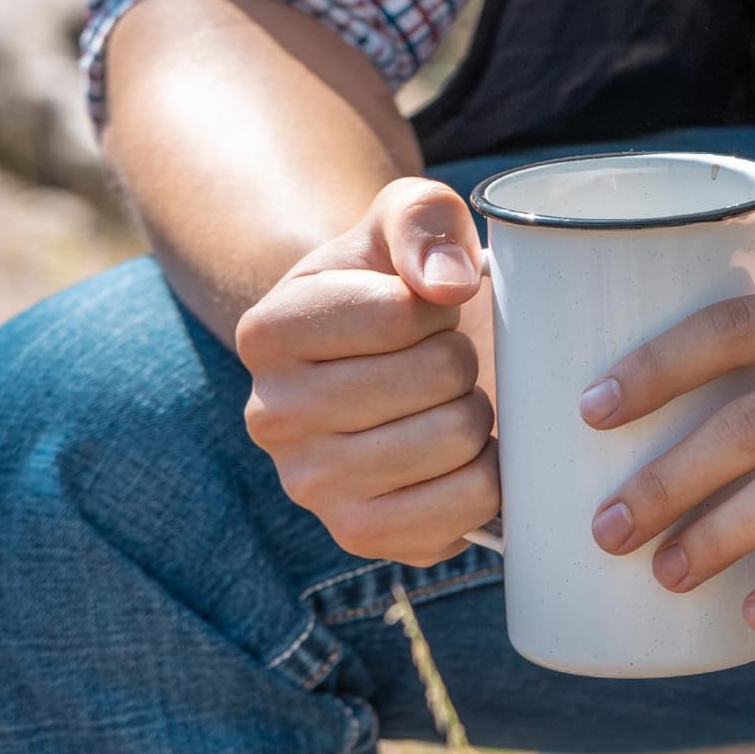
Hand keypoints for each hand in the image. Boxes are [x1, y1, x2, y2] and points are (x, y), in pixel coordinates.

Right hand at [236, 178, 498, 564]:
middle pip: (436, 378)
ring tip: (444, 403)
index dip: (439, 306)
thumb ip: (423, 216)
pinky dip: (487, 475)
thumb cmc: (394, 284)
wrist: (378, 365)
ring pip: (456, 439)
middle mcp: (270, 417)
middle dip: (459, 360)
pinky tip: (458, 455)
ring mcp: (312, 486)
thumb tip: (447, 283)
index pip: (401, 314)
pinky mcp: (362, 537)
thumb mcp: (404, 217)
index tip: (421, 311)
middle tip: (437, 362)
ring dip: (475, 413)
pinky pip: (467, 505)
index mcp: (268, 332)